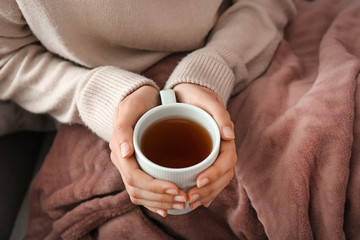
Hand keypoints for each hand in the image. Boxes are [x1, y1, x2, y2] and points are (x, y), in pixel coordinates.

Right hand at [109, 86, 186, 216]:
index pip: (134, 178)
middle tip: (184, 199)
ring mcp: (130, 166)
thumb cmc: (137, 101)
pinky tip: (169, 207)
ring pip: (142, 194)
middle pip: (138, 191)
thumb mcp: (129, 108)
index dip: (154, 188)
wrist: (140, 96)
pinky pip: (145, 191)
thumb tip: (124, 154)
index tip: (175, 188)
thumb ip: (123, 129)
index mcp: (120, 151)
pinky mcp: (139, 167)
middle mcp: (123, 162)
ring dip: (161, 203)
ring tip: (183, 203)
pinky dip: (156, 201)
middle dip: (161, 199)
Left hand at [173, 83, 236, 209]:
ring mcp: (212, 155)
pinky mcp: (201, 158)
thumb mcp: (208, 100)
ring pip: (215, 180)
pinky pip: (206, 178)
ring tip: (189, 203)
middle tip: (189, 198)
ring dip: (205, 194)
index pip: (226, 161)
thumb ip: (220, 115)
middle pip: (222, 175)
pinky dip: (202, 191)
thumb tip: (229, 135)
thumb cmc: (197, 96)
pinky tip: (193, 200)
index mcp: (225, 138)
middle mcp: (221, 149)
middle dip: (208, 190)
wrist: (188, 94)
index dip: (214, 173)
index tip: (199, 181)